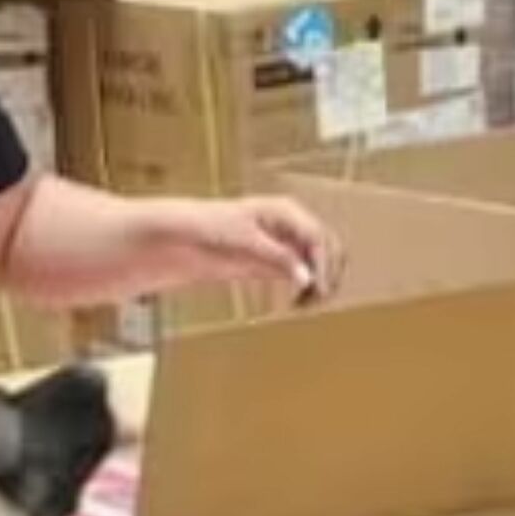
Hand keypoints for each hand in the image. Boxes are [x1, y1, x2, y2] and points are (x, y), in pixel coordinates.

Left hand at [162, 195, 344, 304]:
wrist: (185, 235)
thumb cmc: (211, 225)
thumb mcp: (246, 241)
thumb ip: (278, 257)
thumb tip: (306, 276)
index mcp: (286, 211)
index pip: (319, 237)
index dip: (324, 264)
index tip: (319, 288)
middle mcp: (291, 225)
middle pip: (327, 248)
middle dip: (329, 273)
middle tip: (320, 299)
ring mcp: (286, 243)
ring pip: (320, 263)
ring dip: (321, 282)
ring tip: (311, 304)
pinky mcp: (277, 261)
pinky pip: (304, 274)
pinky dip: (308, 289)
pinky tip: (301, 303)